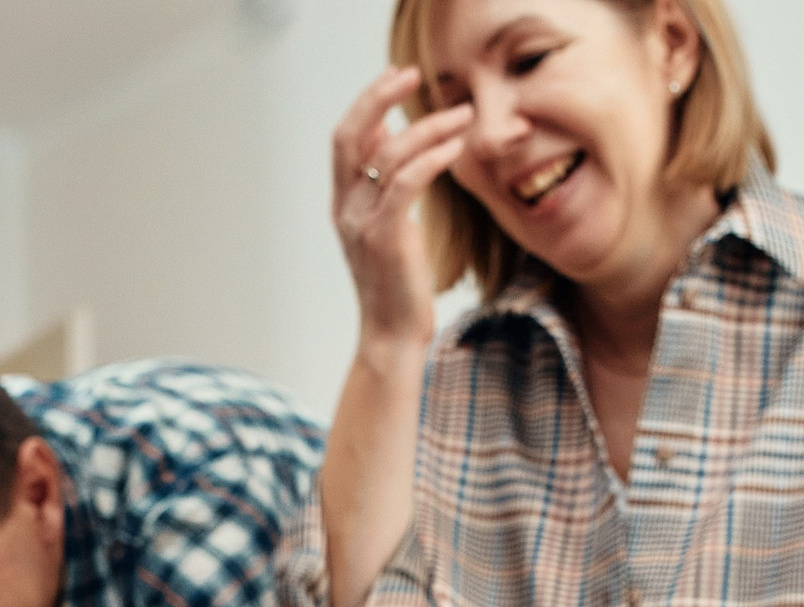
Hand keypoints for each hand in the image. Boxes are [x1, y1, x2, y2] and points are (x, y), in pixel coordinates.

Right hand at [331, 66, 473, 348]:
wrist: (391, 336)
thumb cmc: (398, 285)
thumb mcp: (387, 227)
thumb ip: (384, 184)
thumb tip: (390, 135)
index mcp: (343, 203)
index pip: (344, 138)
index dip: (368, 102)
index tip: (398, 78)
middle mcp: (345, 208)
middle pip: (350, 136)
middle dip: (379, 97)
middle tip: (413, 73)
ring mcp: (361, 223)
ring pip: (386, 156)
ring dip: (427, 127)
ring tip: (461, 114)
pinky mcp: (384, 238)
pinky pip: (406, 184)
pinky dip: (431, 159)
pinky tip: (455, 148)